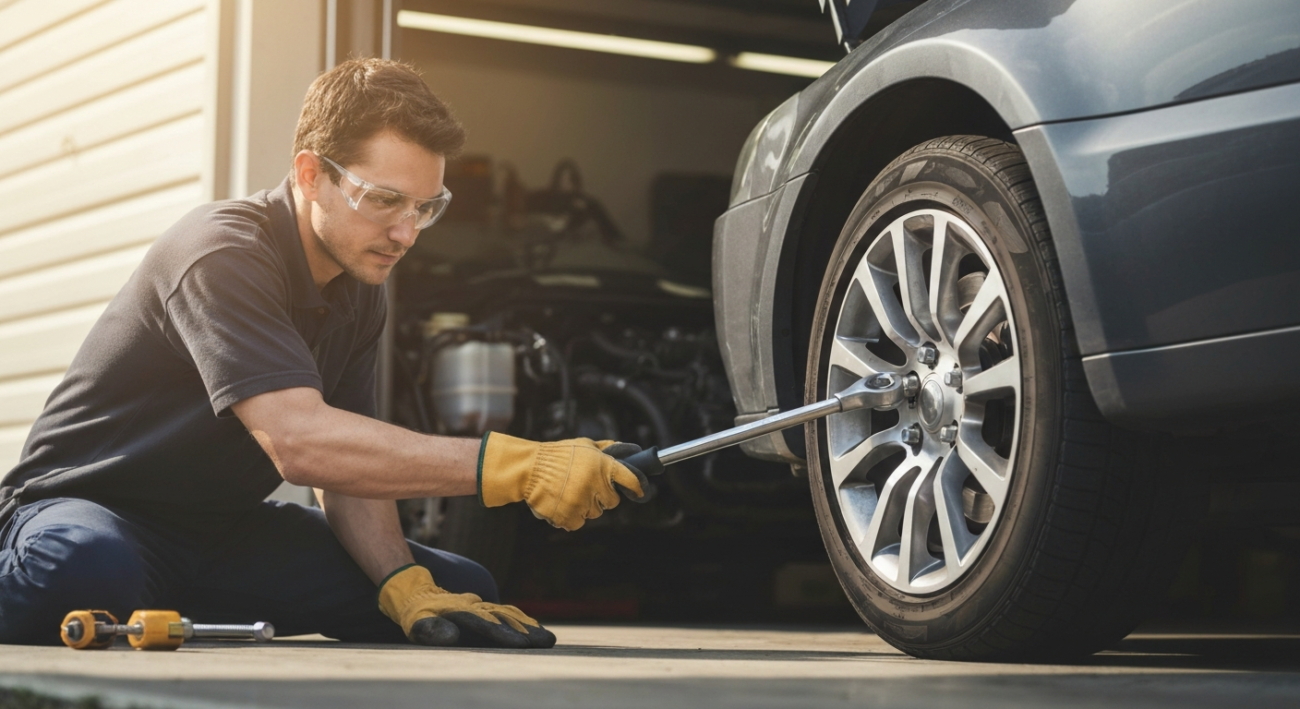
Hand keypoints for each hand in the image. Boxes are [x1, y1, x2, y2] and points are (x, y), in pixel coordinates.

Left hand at [378, 564, 554, 647]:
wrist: (415, 588)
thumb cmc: (415, 611)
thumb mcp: (417, 622)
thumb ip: (433, 629)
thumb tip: (452, 636)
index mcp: (462, 611)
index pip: (487, 624)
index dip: (505, 634)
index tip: (524, 644)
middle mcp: (476, 606)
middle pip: (505, 618)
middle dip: (527, 631)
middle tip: (548, 642)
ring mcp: (481, 605)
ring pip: (509, 614)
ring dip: (528, 626)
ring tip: (547, 638)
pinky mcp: (483, 607)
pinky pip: (506, 612)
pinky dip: (521, 619)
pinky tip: (533, 627)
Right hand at [477, 433, 646, 530]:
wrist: (528, 469)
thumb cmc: (557, 456)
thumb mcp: (584, 445)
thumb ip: (608, 449)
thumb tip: (630, 449)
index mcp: (602, 465)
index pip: (630, 479)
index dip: (637, 487)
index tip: (641, 492)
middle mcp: (595, 484)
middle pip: (612, 502)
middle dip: (601, 496)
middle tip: (585, 486)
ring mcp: (582, 502)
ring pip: (594, 513)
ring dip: (584, 506)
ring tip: (568, 492)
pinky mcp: (569, 517)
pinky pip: (578, 523)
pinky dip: (570, 517)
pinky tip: (560, 502)